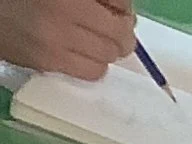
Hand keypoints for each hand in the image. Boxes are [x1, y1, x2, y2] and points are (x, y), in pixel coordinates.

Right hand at [0, 0, 135, 78]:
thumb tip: (124, 11)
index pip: (119, 1)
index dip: (125, 7)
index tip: (120, 10)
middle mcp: (64, 11)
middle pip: (118, 32)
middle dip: (122, 32)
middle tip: (116, 29)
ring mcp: (56, 39)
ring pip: (109, 55)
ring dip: (109, 49)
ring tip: (96, 39)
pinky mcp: (49, 61)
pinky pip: (92, 71)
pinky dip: (96, 64)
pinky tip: (84, 52)